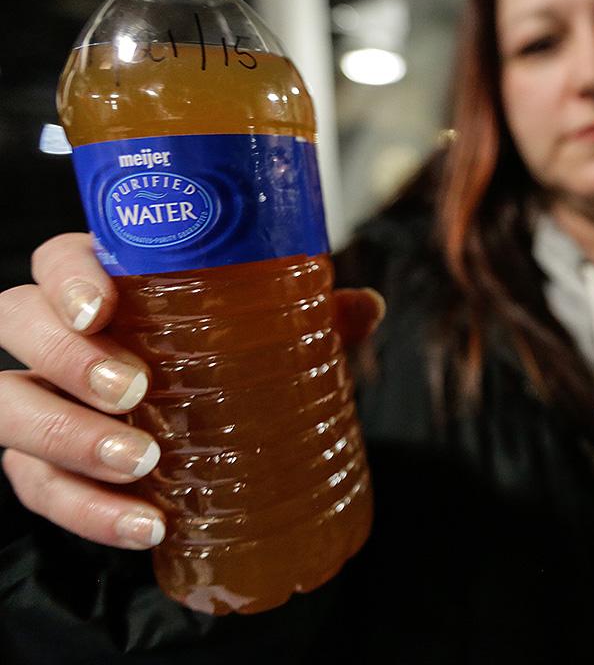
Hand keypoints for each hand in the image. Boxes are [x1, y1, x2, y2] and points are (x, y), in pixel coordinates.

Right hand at [0, 233, 384, 550]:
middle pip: (17, 323)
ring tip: (142, 464)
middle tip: (133, 388)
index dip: (69, 276)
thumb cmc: (218, 359)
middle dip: (66, 356)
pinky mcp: (37, 464)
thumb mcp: (264, 335)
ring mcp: (36, 399)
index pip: (58, 258)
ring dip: (69, 439)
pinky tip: (146, 526)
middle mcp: (55, 336)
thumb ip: (308, 317)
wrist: (196, 433)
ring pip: (10, 408)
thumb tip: (366, 305)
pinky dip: (89, 513)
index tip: (106, 306)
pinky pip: (38, 489)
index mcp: (106, 285)